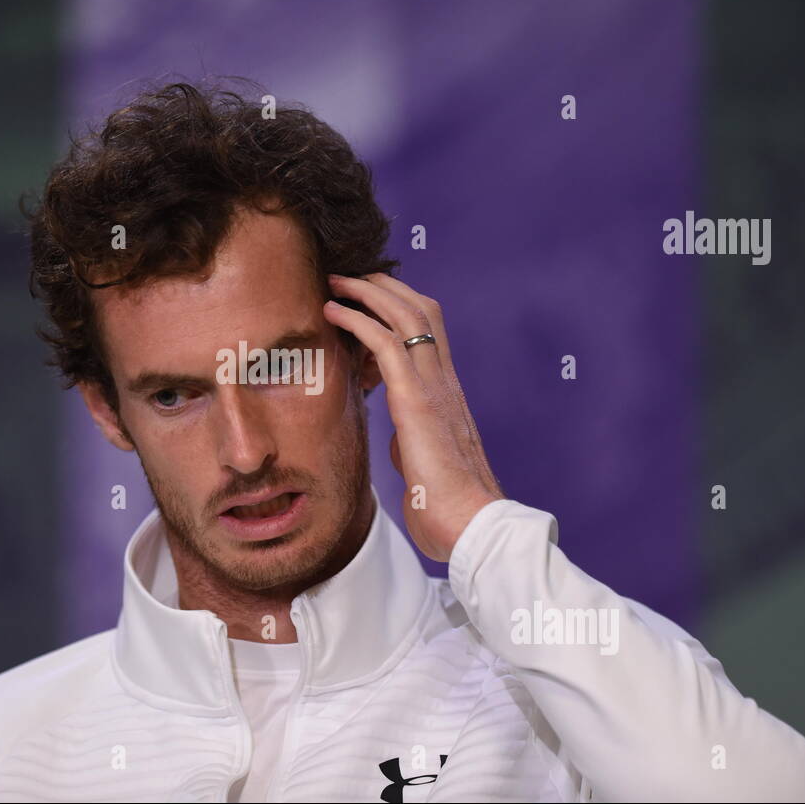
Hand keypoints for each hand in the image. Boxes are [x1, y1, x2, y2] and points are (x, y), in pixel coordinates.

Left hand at [324, 273, 503, 561]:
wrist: (472, 528)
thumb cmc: (448, 510)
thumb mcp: (426, 466)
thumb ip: (415, 444)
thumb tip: (403, 440)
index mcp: (448, 397)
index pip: (430, 334)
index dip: (403, 307)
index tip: (372, 296)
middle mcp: (445, 383)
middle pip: (421, 311)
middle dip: (385, 286)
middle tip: (351, 275)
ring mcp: (434, 388)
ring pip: (406, 317)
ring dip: (368, 292)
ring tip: (337, 280)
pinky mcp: (416, 401)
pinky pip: (385, 345)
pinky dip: (357, 320)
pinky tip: (332, 311)